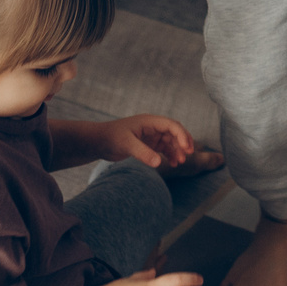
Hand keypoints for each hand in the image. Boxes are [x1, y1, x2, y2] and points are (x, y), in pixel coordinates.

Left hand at [93, 115, 217, 173]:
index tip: (186, 148)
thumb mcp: (127, 145)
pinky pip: (163, 149)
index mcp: (149, 121)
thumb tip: (159, 163)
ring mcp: (150, 136)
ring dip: (177, 150)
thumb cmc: (111, 138)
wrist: (98, 142)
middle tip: (188, 155)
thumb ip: (143, 153)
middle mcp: (152, 127)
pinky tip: (172, 164)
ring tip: (179, 162)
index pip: (171, 125)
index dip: (182, 135)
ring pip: (170, 141)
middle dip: (183, 142)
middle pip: (174, 132)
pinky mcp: (147, 145)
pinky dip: (170, 155)